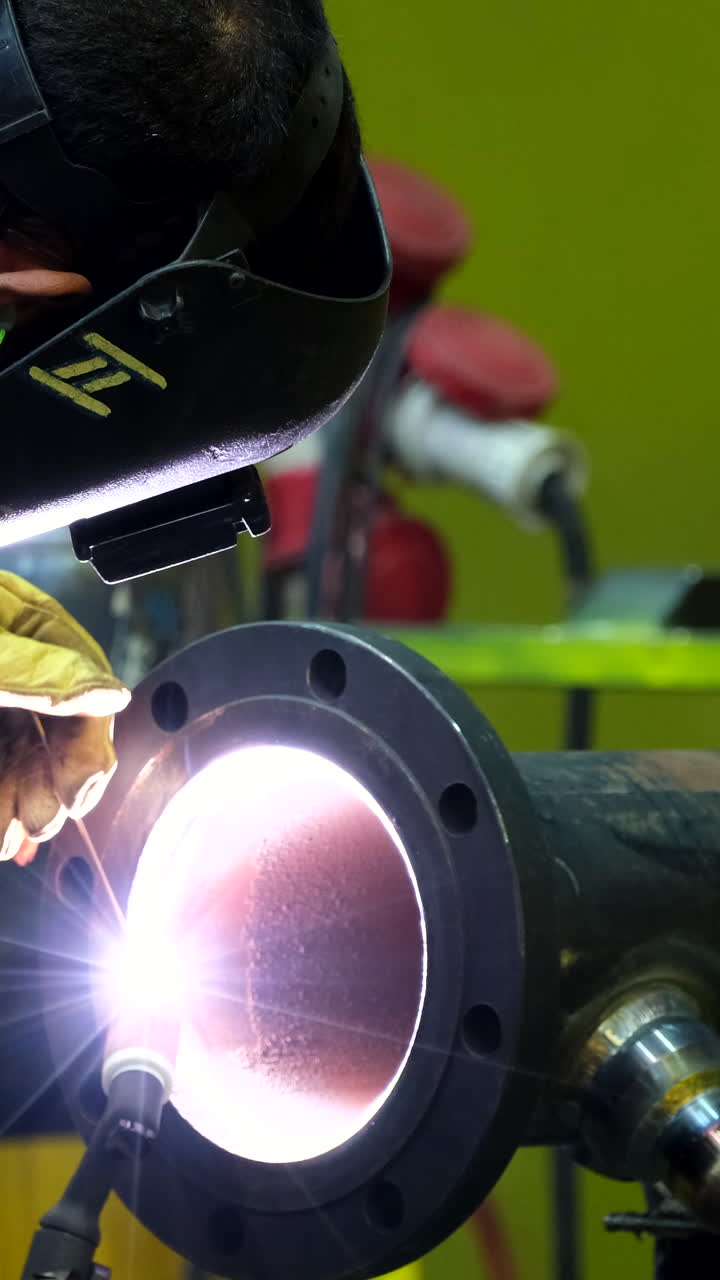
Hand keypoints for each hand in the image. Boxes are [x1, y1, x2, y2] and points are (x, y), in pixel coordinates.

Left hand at [0, 572, 129, 863]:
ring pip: (24, 761)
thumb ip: (40, 667)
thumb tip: (109, 692)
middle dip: (53, 787)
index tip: (78, 792)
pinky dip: (1, 810)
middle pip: (58, 733)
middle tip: (44, 822)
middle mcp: (16, 662)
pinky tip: (3, 835)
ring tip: (15, 839)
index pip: (87, 690)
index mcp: (29, 623)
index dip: (87, 749)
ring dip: (25, 807)